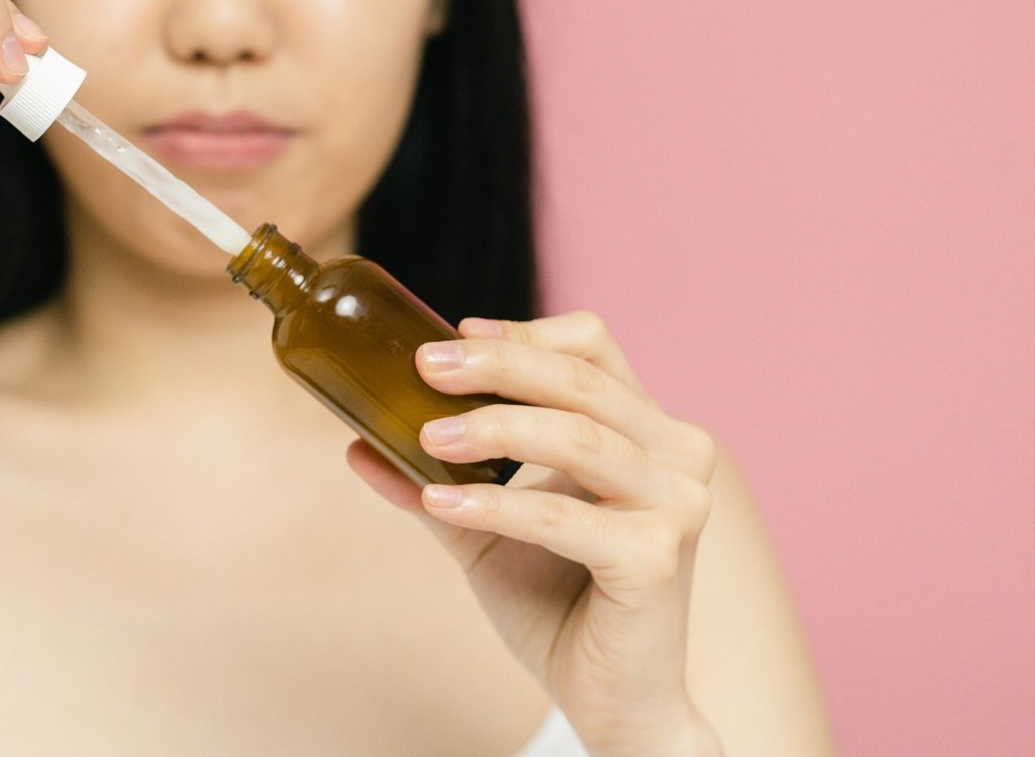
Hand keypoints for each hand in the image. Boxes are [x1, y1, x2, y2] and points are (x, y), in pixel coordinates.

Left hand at [345, 312, 722, 756]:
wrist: (611, 703)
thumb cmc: (559, 607)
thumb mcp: (486, 530)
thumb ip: (434, 480)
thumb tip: (358, 442)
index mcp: (645, 432)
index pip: (593, 349)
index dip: (525, 332)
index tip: (453, 334)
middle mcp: (675, 456)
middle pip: (583, 379)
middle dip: (498, 365)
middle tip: (425, 366)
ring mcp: (675, 505)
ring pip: (577, 437)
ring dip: (494, 428)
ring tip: (428, 435)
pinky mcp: (656, 558)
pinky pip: (562, 516)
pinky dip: (497, 504)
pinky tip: (442, 501)